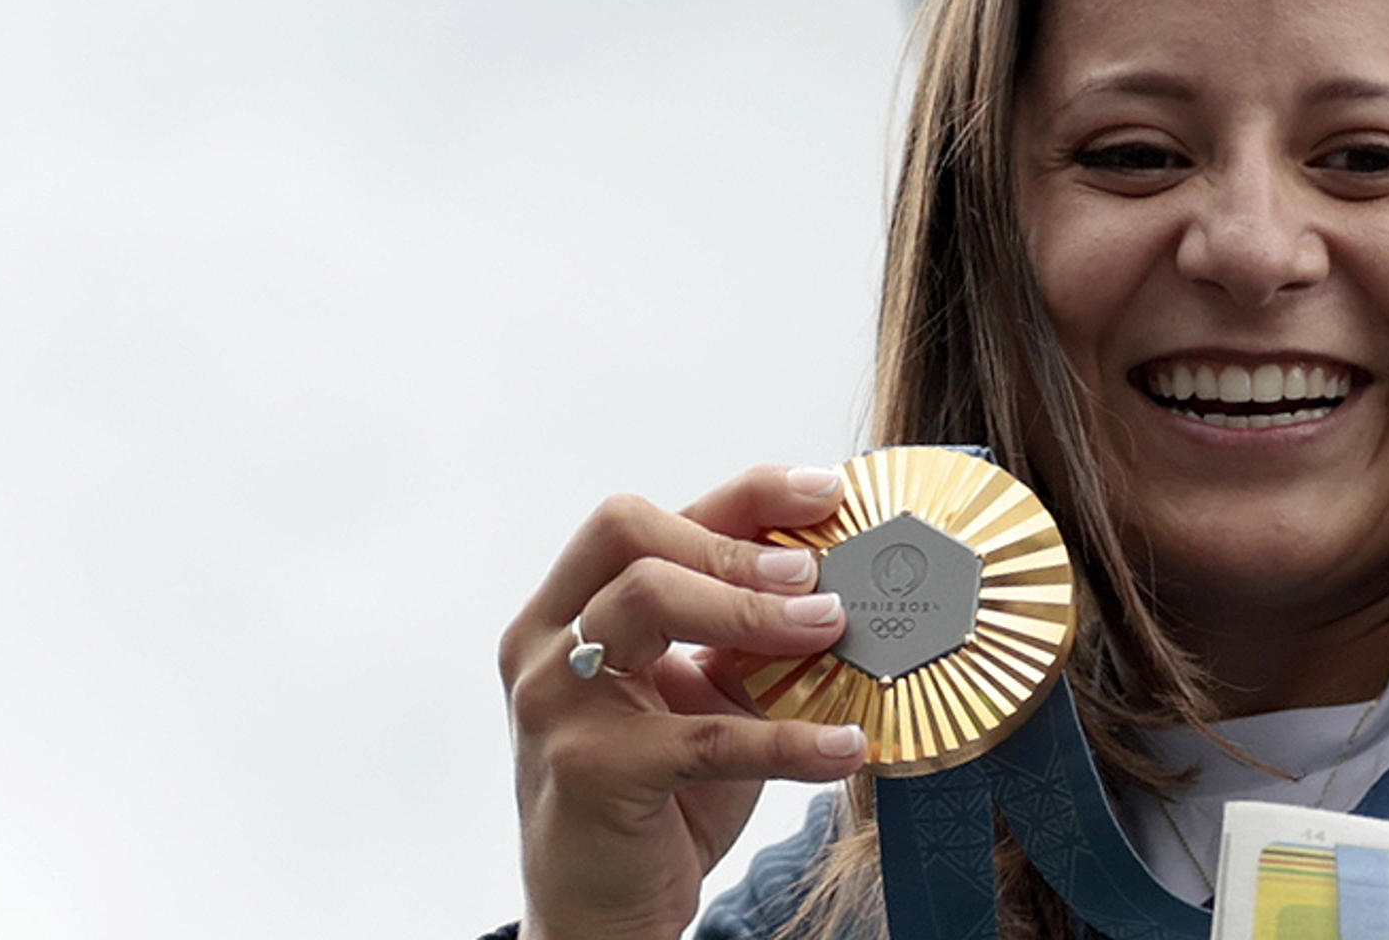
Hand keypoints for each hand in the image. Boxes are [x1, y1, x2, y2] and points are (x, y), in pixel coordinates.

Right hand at [500, 465, 867, 939]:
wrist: (601, 912)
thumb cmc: (659, 791)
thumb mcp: (700, 694)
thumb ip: (741, 634)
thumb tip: (840, 579)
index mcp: (567, 608)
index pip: (642, 518)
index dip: (739, 495)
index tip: (821, 490)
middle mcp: (545, 641)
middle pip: (629, 535)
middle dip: (733, 543)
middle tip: (815, 575)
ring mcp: (555, 701)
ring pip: (645, 601)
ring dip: (753, 609)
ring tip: (832, 628)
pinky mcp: (587, 770)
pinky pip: (699, 735)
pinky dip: (785, 739)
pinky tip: (843, 746)